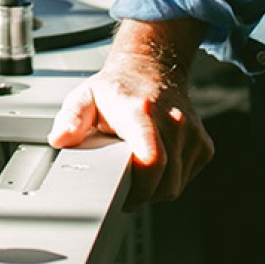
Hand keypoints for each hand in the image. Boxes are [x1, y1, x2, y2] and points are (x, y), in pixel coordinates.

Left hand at [50, 17, 213, 206]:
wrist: (150, 68)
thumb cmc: (117, 89)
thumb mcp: (85, 97)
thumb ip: (70, 118)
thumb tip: (61, 139)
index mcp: (141, 112)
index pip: (151, 160)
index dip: (138, 188)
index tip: (122, 195)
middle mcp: (172, 121)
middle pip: (165, 182)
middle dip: (143, 194)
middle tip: (123, 185)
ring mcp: (191, 133)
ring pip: (176, 185)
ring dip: (156, 187)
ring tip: (137, 169)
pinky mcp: (203, 144)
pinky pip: (187, 177)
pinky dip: (171, 179)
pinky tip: (156, 164)